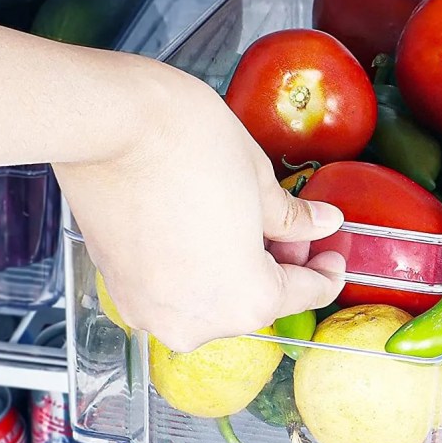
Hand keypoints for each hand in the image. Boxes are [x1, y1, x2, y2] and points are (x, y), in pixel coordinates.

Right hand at [54, 60, 345, 352]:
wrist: (110, 122)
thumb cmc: (184, 143)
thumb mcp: (258, 178)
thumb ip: (292, 218)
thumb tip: (318, 225)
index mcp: (244, 300)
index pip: (304, 296)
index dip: (324, 271)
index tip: (331, 255)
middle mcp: (193, 321)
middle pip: (252, 302)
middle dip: (277, 267)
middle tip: (291, 230)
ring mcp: (147, 307)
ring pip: (208, 298)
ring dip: (231, 268)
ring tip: (243, 224)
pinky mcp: (115, 284)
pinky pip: (169, 287)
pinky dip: (191, 266)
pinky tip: (202, 229)